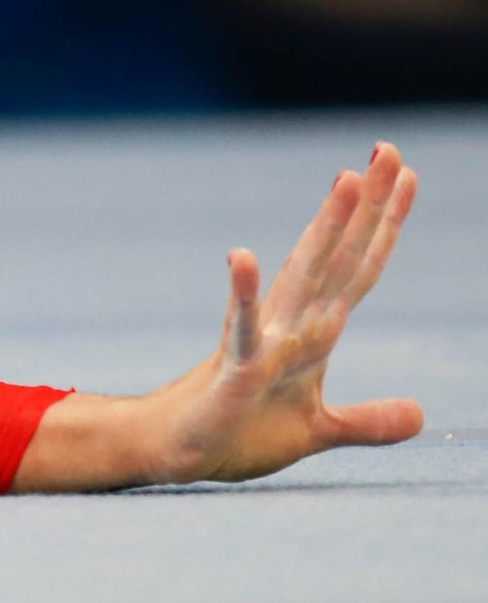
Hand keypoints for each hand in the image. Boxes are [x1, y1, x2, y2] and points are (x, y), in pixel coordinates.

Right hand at [145, 141, 422, 484]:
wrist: (184, 453)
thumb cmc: (242, 433)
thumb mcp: (319, 428)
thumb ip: (368, 421)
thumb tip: (419, 415)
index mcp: (314, 331)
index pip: (359, 268)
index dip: (385, 225)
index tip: (408, 176)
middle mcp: (292, 323)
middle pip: (338, 255)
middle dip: (366, 205)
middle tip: (388, 149)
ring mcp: (265, 340)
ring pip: (303, 276)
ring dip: (326, 228)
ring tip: (347, 180)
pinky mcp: (236, 368)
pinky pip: (241, 327)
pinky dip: (241, 291)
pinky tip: (240, 255)